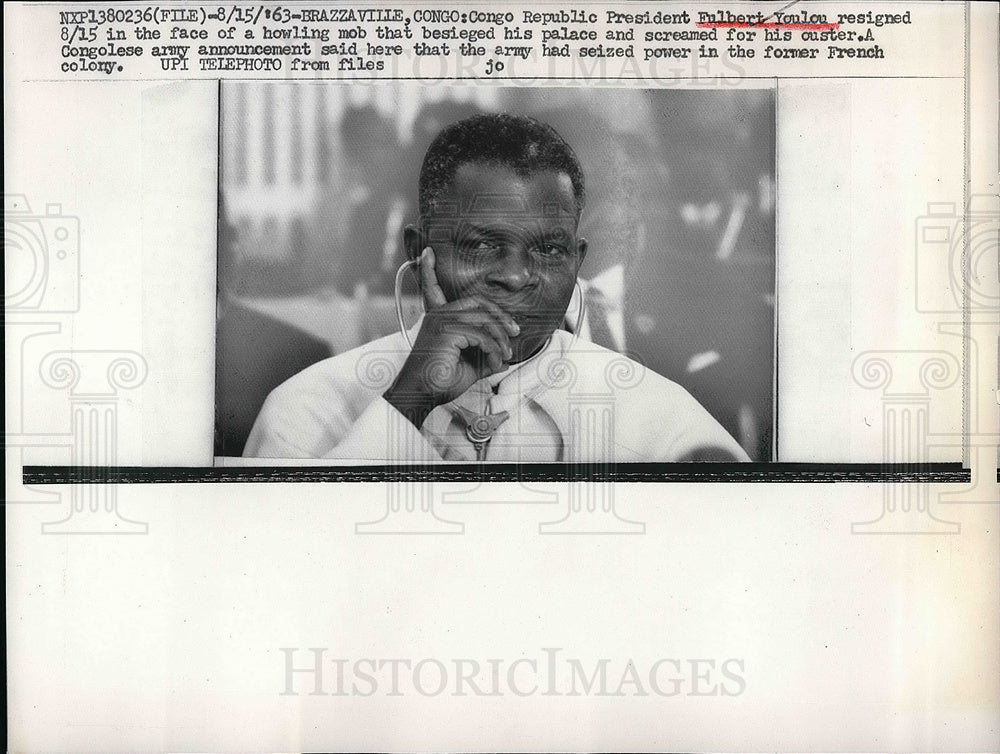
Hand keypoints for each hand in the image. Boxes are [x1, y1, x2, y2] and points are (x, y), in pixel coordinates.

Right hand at [384, 247, 519, 426]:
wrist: (421, 396)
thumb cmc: (439, 382)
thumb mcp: (469, 367)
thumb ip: (485, 356)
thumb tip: (504, 359)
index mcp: (438, 319)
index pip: (432, 289)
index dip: (428, 270)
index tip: (427, 252)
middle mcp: (438, 316)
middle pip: (479, 304)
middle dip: (500, 317)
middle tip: (514, 333)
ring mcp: (441, 321)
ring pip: (485, 320)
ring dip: (500, 339)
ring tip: (504, 357)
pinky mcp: (446, 332)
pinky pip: (482, 335)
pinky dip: (494, 349)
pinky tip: (495, 362)